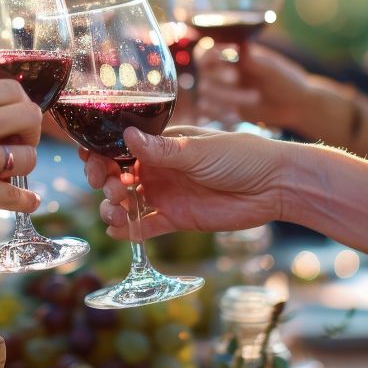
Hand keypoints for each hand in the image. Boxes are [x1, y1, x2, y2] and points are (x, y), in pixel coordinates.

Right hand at [0, 80, 42, 241]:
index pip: (3, 87)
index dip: (18, 102)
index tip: (16, 117)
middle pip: (27, 114)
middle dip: (31, 130)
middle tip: (21, 143)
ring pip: (26, 156)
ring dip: (23, 167)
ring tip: (10, 174)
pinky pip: (17, 195)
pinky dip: (25, 201)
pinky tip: (27, 201)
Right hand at [81, 126, 287, 239]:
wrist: (276, 186)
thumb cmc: (243, 157)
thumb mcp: (199, 150)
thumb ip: (162, 150)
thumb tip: (126, 136)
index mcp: (163, 143)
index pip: (121, 146)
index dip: (101, 154)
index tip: (91, 162)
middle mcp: (160, 167)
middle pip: (118, 175)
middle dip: (104, 181)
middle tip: (108, 187)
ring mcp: (167, 193)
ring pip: (128, 202)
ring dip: (114, 207)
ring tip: (114, 213)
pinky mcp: (178, 218)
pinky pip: (147, 226)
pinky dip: (130, 230)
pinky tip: (118, 230)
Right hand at [196, 43, 313, 129]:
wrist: (295, 107)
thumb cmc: (286, 81)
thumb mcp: (271, 69)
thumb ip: (253, 60)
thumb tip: (240, 45)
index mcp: (231, 57)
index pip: (206, 53)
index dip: (211, 53)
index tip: (227, 55)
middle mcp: (221, 74)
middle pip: (205, 73)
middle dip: (218, 76)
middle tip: (235, 78)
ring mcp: (221, 93)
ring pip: (207, 94)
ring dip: (226, 96)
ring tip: (254, 99)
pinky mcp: (224, 111)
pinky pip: (209, 112)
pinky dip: (219, 113)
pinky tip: (237, 115)